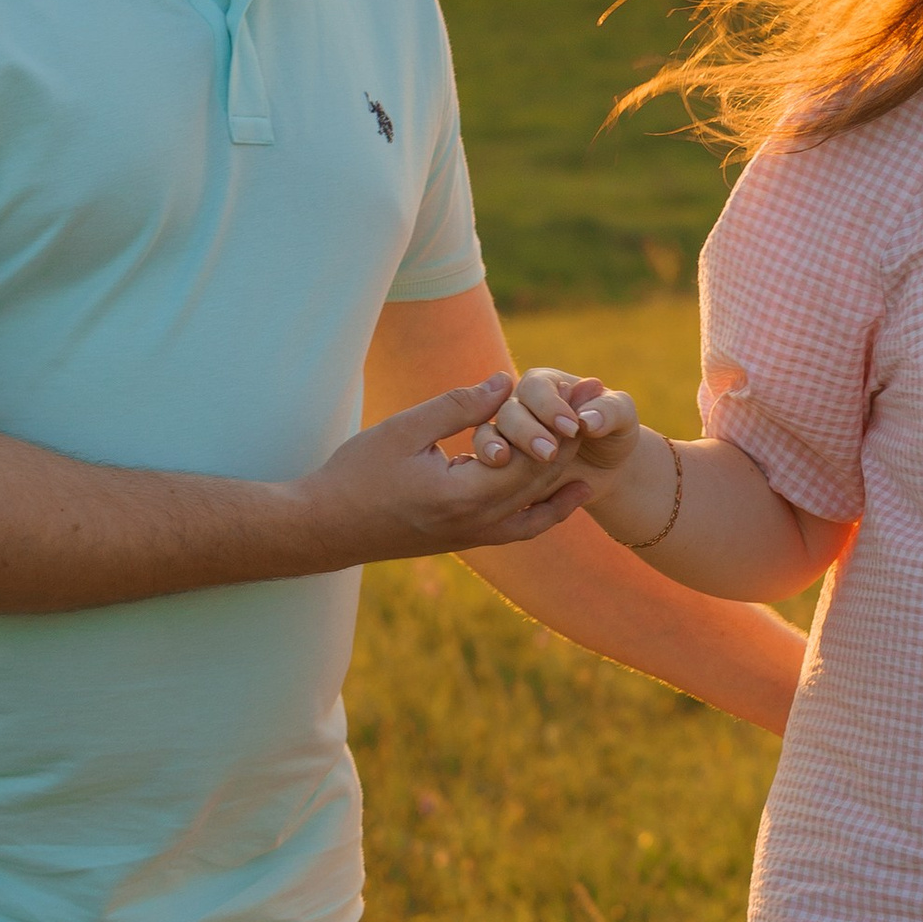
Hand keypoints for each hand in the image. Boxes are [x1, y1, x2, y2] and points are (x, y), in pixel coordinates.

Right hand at [295, 379, 598, 561]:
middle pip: (543, 478)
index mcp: (463, 495)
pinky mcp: (467, 541)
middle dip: (573, 434)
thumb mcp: (405, 430)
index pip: (532, 456)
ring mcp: (474, 537)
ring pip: (539, 505)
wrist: (324, 529)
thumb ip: (458, 406)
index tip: (585, 386)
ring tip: (591, 432)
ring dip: (566, 467)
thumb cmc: (355, 474)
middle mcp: (477, 523)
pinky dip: (550, 508)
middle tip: (598, 396)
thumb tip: (506, 380)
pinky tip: (571, 491)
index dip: (562, 418)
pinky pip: (522, 527)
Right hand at [469, 366, 644, 478]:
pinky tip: (505, 488)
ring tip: (508, 463)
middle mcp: (518, 407)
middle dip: (526, 433)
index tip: (573, 427)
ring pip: (490, 442)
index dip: (550, 407)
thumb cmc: (615, 431)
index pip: (535, 388)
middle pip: (508, 414)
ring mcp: (505, 439)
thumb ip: (609, 411)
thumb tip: (588, 420)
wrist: (609, 469)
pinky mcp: (500, 470)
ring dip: (499, 453)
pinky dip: (497, 480)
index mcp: (542, 385)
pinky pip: (490, 475)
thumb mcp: (623, 415)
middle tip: (549, 453)